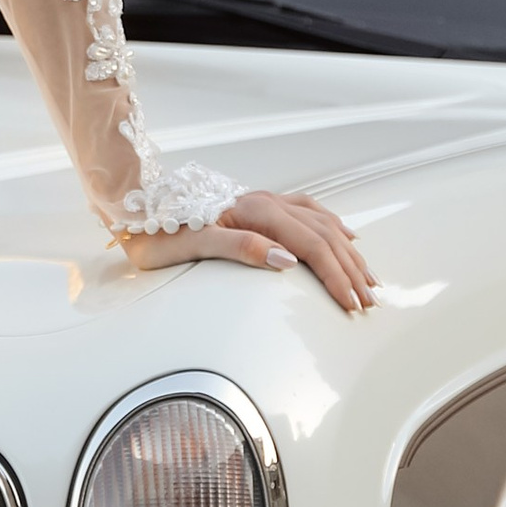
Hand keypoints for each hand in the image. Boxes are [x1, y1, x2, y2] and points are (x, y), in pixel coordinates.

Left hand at [127, 187, 374, 313]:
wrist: (135, 206)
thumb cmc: (158, 231)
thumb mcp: (191, 245)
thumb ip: (241, 249)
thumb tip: (287, 261)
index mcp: (256, 212)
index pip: (310, 246)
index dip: (335, 276)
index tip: (351, 304)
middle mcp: (267, 202)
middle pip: (324, 236)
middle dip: (350, 270)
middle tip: (369, 301)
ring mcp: (266, 202)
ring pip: (322, 223)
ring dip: (348, 251)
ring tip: (368, 277)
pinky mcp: (260, 206)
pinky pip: (310, 212)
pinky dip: (332, 226)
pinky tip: (344, 235)